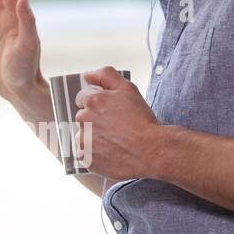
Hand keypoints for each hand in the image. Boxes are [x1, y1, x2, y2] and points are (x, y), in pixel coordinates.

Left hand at [73, 66, 164, 181]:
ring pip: (82, 135)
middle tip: (115, 127)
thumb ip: (105, 75)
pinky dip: (94, 154)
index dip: (97, 104)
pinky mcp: (86, 158)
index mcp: (93, 101)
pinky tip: (110, 152)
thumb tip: (87, 75)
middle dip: (94, 120)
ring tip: (114, 141)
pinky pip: (85, 154)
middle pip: (82, 117)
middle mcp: (84, 120)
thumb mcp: (128, 89)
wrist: (150, 150)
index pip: (83, 98)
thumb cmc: (141, 120)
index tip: (109, 112)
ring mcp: (84, 141)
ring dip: (93, 137)